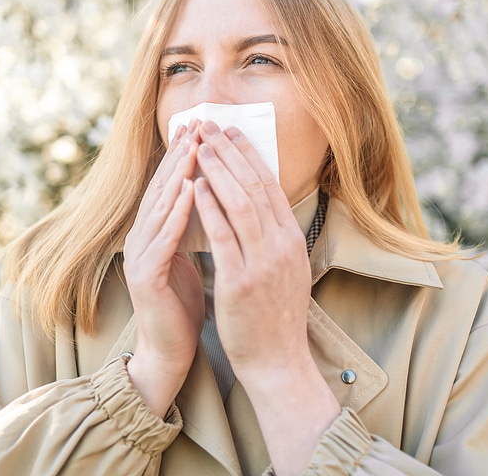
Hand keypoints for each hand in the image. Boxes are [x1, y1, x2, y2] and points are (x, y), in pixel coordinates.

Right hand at [122, 122, 204, 416]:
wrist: (170, 352)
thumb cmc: (184, 305)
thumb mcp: (190, 257)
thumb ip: (192, 228)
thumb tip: (209, 194)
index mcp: (154, 234)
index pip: (170, 186)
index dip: (184, 156)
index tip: (202, 127)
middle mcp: (142, 238)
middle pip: (162, 188)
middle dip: (180, 154)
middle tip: (196, 122)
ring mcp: (139, 256)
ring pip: (160, 206)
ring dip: (178, 174)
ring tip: (195, 146)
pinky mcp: (144, 275)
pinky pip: (163, 238)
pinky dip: (177, 212)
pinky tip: (191, 190)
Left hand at [193, 120, 311, 372]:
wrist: (278, 362)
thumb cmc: (275, 317)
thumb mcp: (286, 270)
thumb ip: (274, 238)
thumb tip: (258, 207)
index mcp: (292, 240)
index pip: (270, 186)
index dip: (249, 155)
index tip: (231, 132)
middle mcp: (282, 245)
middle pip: (255, 186)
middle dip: (230, 152)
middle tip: (209, 126)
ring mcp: (264, 262)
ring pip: (241, 203)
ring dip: (217, 170)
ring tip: (197, 146)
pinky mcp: (241, 280)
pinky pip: (224, 235)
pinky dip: (210, 206)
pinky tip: (195, 185)